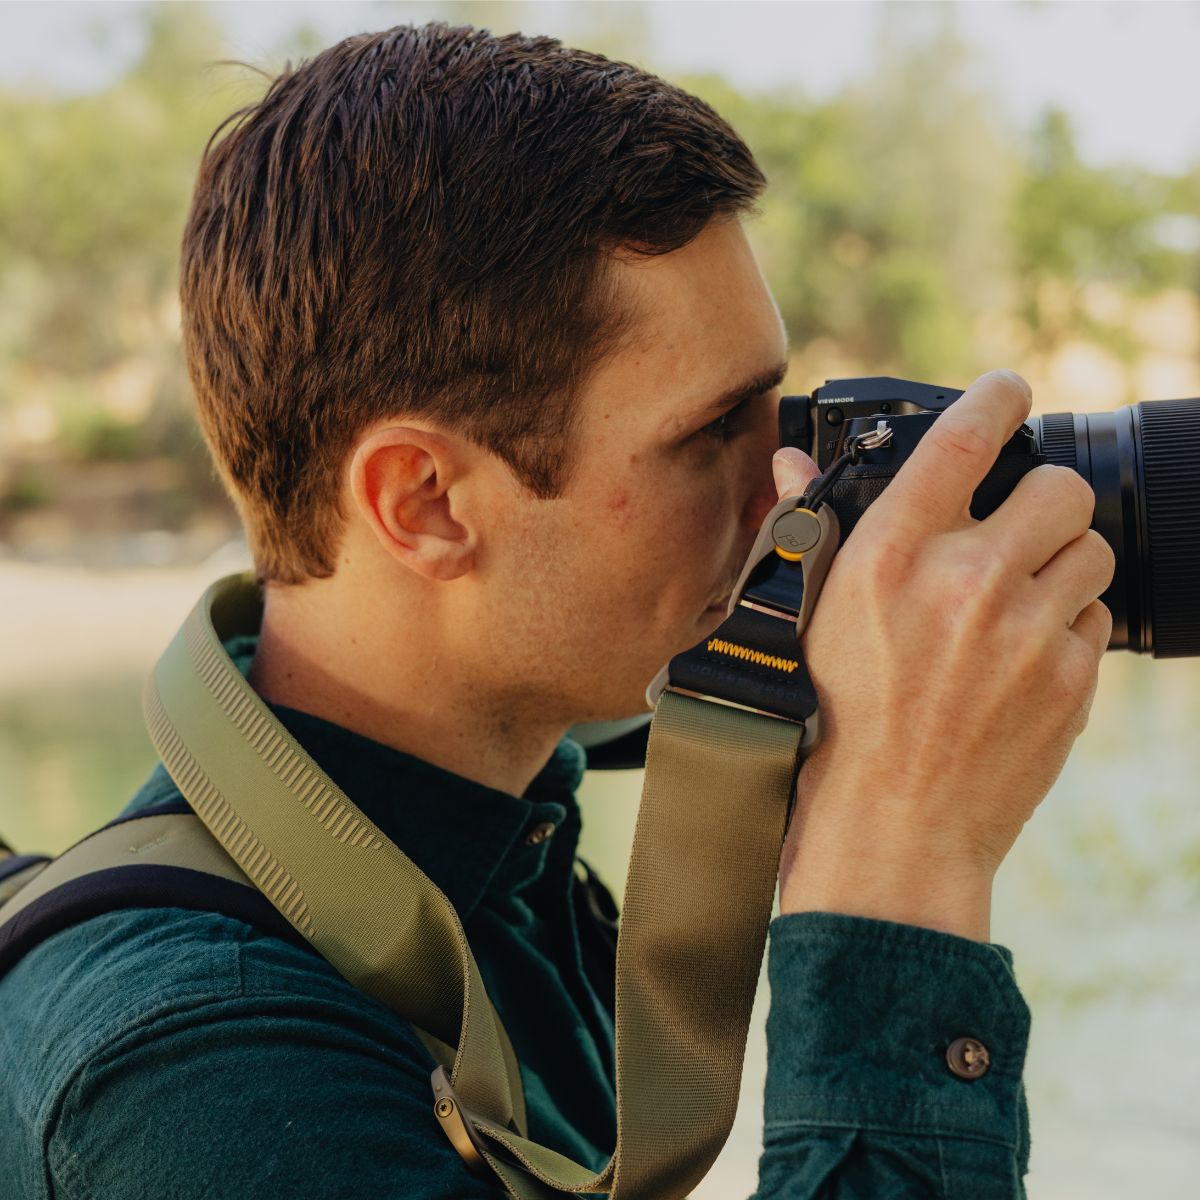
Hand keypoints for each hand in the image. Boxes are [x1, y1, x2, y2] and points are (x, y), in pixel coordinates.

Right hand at [773, 370, 1114, 940]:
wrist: (891, 827)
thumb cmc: (833, 721)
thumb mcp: (808, 617)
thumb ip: (812, 527)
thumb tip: (790, 462)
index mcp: (890, 555)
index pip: (964, 438)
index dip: (997, 397)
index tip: (1009, 389)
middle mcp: (966, 580)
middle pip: (1057, 487)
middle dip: (1040, 499)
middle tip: (1015, 526)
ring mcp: (1027, 631)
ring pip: (1090, 547)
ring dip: (1060, 561)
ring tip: (1018, 598)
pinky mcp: (1072, 679)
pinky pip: (1098, 616)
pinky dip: (1069, 625)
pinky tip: (1022, 656)